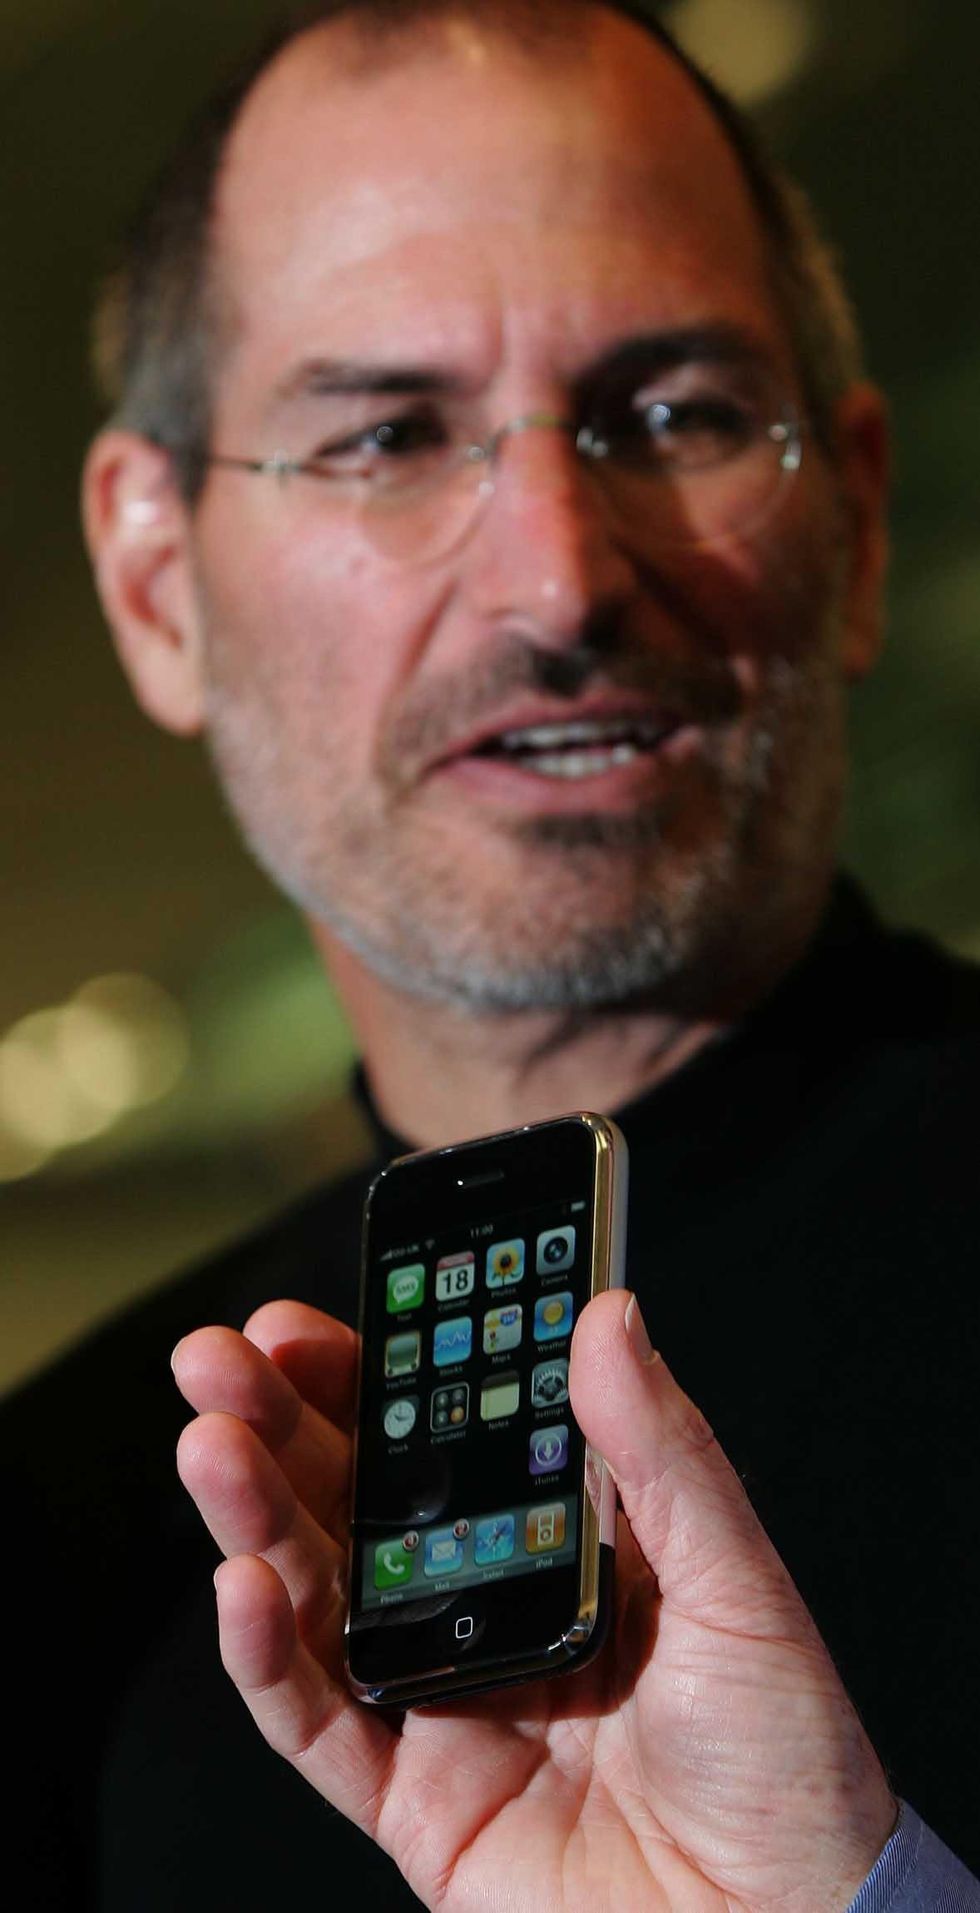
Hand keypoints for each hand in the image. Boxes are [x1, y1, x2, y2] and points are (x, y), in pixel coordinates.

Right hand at [173, 1292, 895, 1910]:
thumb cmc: (787, 1765)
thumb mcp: (735, 1582)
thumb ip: (662, 1451)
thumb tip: (609, 1316)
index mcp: (560, 1543)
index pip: (444, 1437)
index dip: (373, 1375)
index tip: (312, 1322)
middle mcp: (487, 1610)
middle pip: (356, 1501)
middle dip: (280, 1423)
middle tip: (222, 1356)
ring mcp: (442, 1702)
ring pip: (316, 1592)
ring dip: (253, 1514)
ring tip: (211, 1443)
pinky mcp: (412, 1800)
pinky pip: (314, 1722)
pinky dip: (262, 1656)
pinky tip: (241, 1586)